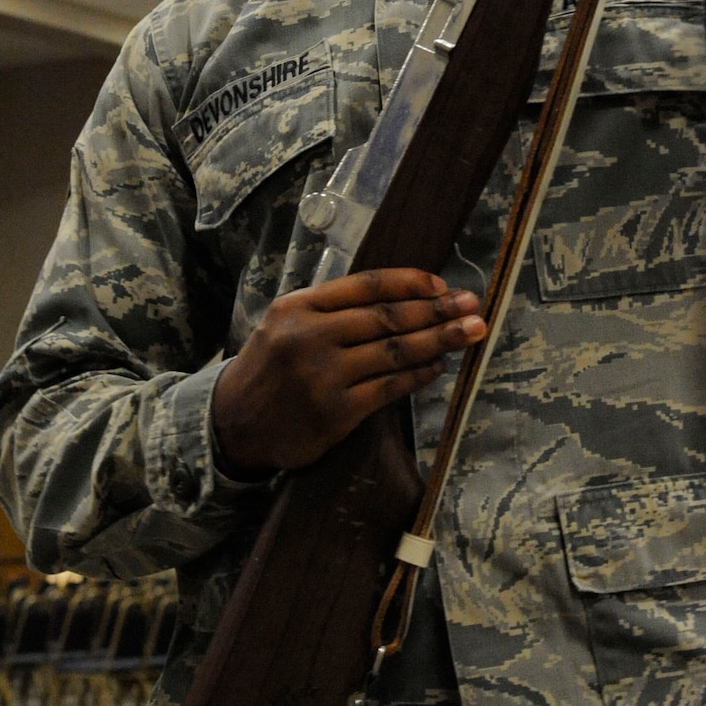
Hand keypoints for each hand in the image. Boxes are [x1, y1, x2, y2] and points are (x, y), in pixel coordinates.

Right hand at [211, 268, 485, 476]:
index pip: (366, 286)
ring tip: (470, 331)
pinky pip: (388, 388)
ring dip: (439, 340)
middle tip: (472, 305)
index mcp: (299, 307)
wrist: (233, 422)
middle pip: (387, 317)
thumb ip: (333, 307)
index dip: (409, 282)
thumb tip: (404, 295)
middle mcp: (309, 337)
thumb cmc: (272, 366)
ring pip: (394, 352)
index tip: (441, 284)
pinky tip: (438, 365)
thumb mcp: (286, 322)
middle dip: (437, 310)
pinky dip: (418, 375)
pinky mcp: (335, 413)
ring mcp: (323, 377)